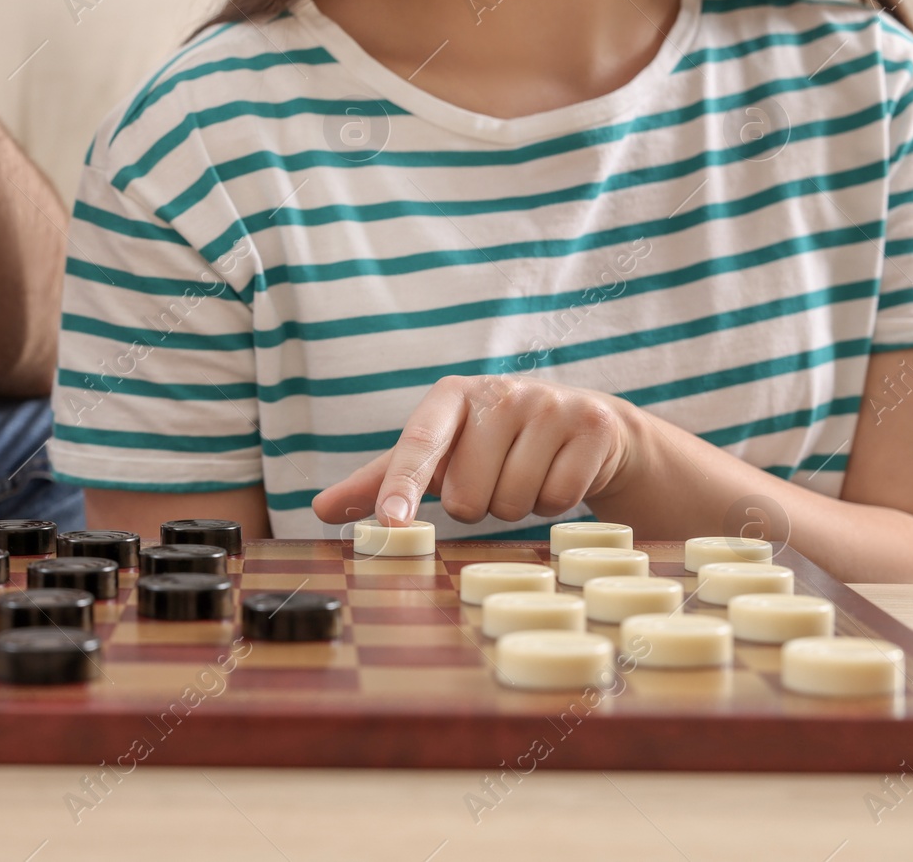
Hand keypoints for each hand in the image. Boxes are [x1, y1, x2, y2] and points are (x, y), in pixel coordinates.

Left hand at [311, 375, 637, 527]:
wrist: (585, 428)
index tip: (390, 520)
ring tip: (526, 475)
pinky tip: (557, 475)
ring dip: (517, 506)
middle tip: (493, 480)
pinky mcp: (592, 426)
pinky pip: (559, 499)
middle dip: (479, 505)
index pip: (418, 444)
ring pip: (514, 501)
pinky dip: (555, 503)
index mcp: (451, 394)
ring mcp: (549, 405)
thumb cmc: (493, 446)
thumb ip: (381, 482)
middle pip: (469, 494)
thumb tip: (320, 508)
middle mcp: (499, 392)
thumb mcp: (440, 457)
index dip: (403, 484)